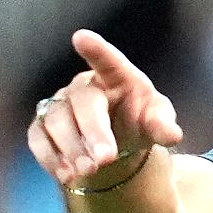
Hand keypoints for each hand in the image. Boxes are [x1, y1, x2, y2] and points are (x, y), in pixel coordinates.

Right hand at [26, 30, 183, 186]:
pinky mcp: (43, 127)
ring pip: (57, 121)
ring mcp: (61, 105)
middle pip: (84, 102)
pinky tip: (66, 174)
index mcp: (116, 77)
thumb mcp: (157, 122)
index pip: (107, 60)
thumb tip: (173, 134)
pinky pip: (38, 138)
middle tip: (106, 159)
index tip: (81, 37)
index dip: (96, 50)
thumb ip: (163, 126)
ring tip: (88, 171)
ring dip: (72, 149)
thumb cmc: (138, 120)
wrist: (118, 142)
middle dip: (93, 131)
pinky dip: (50, 157)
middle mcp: (84, 86)